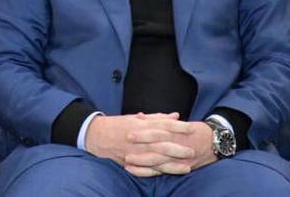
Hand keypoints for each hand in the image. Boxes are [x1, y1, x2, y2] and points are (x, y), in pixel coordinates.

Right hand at [85, 112, 216, 177]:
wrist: (97, 135)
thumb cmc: (119, 125)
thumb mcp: (137, 118)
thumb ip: (157, 118)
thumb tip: (175, 116)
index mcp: (142, 125)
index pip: (164, 125)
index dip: (179, 127)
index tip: (192, 128)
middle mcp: (139, 139)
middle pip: (163, 144)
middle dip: (179, 148)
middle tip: (192, 150)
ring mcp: (135, 152)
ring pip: (157, 160)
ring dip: (173, 165)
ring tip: (187, 167)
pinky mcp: (130, 163)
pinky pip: (146, 170)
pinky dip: (158, 173)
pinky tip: (169, 174)